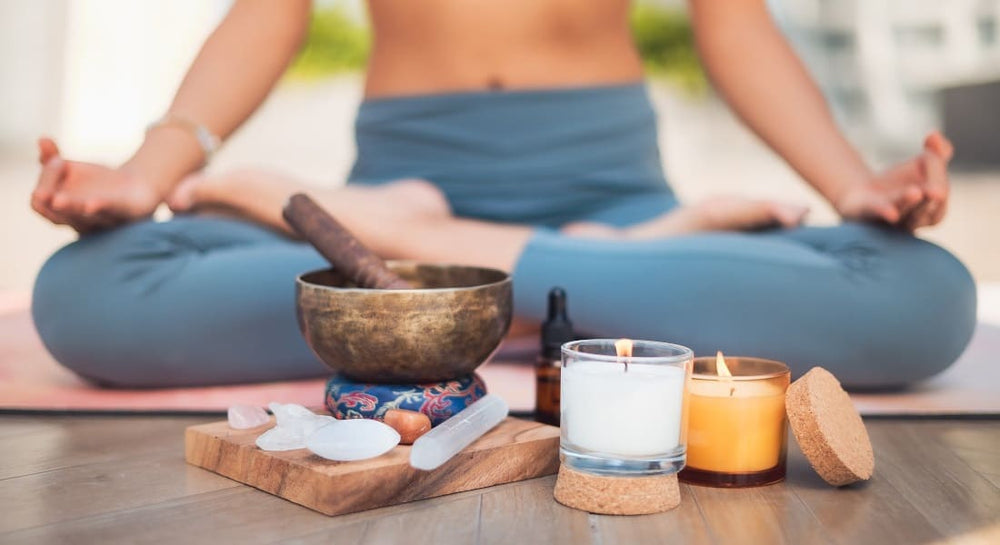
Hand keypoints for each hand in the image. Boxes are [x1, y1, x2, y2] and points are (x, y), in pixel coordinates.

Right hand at [31, 137, 164, 232]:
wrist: (137, 187)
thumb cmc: (97, 182)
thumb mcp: (69, 170)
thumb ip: (50, 158)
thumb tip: (42, 139)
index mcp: (62, 213)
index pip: (39, 201)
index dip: (44, 182)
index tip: (58, 159)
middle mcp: (80, 222)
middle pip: (56, 215)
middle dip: (48, 203)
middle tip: (41, 193)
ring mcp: (103, 220)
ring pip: (83, 217)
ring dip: (71, 208)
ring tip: (58, 200)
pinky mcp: (127, 213)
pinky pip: (111, 212)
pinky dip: (100, 208)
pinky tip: (91, 204)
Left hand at [835, 131, 952, 230]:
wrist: (862, 194)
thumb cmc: (900, 182)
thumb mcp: (924, 163)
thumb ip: (937, 151)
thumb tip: (934, 135)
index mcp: (932, 210)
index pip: (940, 193)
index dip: (937, 172)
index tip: (929, 147)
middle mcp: (914, 220)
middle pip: (928, 211)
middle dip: (932, 199)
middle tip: (936, 191)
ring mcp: (889, 220)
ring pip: (903, 214)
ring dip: (908, 203)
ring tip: (915, 192)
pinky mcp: (866, 214)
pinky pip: (877, 215)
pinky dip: (884, 213)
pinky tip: (891, 213)